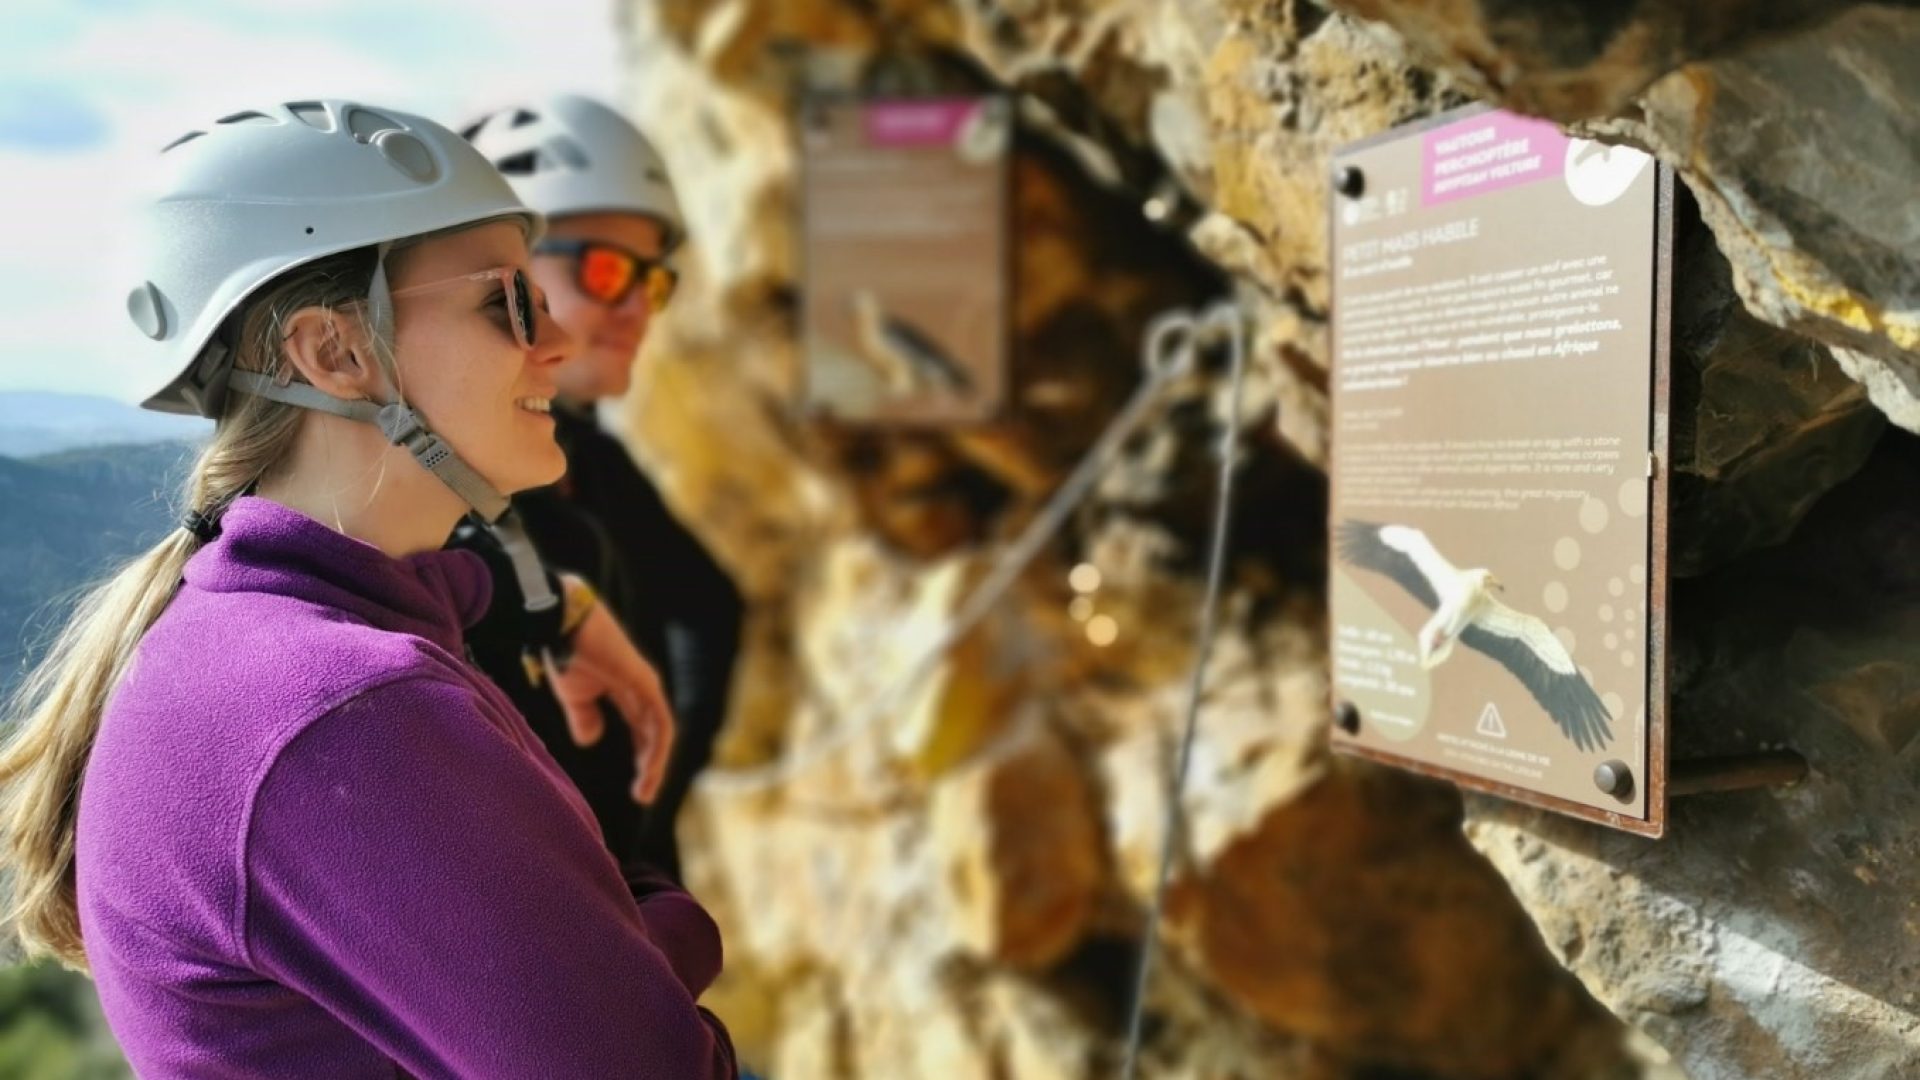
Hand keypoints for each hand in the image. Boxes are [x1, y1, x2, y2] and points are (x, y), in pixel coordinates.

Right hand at [544, 595, 675, 804]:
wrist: (561, 625)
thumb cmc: (565, 653)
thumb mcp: (575, 696)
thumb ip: (584, 718)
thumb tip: (590, 741)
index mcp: (626, 690)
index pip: (644, 728)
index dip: (644, 757)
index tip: (638, 787)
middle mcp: (643, 688)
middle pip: (655, 733)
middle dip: (651, 766)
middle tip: (643, 795)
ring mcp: (647, 685)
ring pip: (661, 733)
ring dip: (655, 764)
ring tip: (644, 791)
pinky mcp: (646, 684)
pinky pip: (660, 723)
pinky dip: (658, 748)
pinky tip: (650, 768)